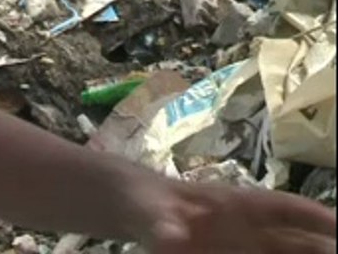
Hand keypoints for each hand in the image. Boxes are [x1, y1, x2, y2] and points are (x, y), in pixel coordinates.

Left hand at [138, 178, 335, 252]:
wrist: (129, 208)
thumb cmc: (143, 200)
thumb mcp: (146, 209)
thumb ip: (160, 224)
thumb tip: (170, 239)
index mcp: (234, 204)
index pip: (284, 208)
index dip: (316, 216)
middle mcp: (246, 227)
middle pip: (296, 240)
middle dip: (322, 248)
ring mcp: (240, 246)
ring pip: (283, 252)